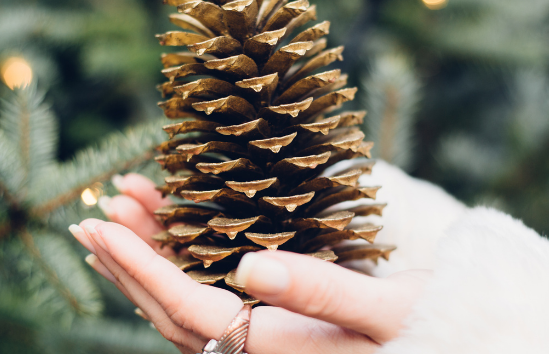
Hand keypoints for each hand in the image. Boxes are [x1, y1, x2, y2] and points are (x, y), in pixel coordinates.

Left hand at [68, 173, 427, 353]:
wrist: (454, 341)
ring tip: (123, 209)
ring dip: (150, 257)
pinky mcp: (270, 323)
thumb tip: (250, 267)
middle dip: (129, 260)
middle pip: (171, 310)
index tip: (103, 225)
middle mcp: (258, 350)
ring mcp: (261, 338)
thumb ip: (320, 293)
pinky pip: (208, 296)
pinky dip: (181, 261)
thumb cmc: (427, 326)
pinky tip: (170, 230)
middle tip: (95, 213)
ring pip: (184, 303)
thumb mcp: (386, 308)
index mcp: (277, 350)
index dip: (140, 268)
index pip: (188, 310)